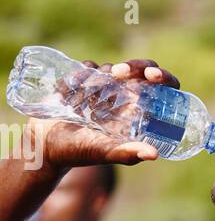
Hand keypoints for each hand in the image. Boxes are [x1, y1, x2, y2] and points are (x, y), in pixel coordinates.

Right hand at [32, 59, 179, 170]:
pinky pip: (88, 67)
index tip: (151, 76)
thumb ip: (127, 153)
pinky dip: (82, 74)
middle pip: (140, 70)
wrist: (45, 144)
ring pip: (112, 68)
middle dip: (133, 66)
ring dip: (101, 77)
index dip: (163, 77)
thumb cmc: (78, 152)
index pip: (161, 88)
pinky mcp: (84, 80)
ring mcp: (104, 88)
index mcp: (138, 113)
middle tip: (118, 72)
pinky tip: (71, 93)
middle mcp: (125, 98)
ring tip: (83, 98)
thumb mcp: (104, 152)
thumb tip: (154, 154)